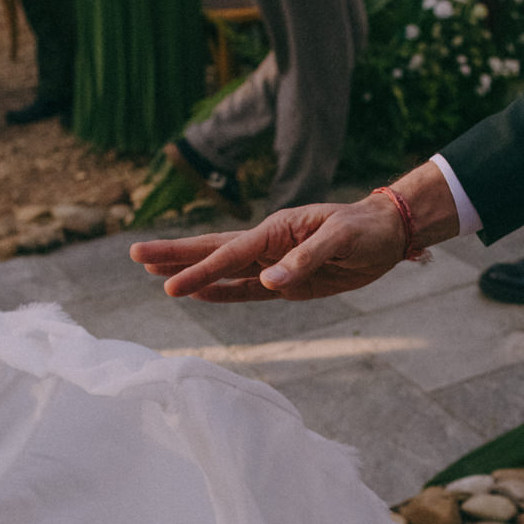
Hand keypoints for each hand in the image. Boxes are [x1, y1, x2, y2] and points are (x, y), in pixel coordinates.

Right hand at [132, 197, 409, 301]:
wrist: (388, 235)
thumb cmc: (366, 230)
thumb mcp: (343, 240)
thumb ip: (307, 259)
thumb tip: (270, 283)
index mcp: (277, 230)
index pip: (231, 252)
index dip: (200, 269)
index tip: (170, 284)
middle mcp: (268, 245)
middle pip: (214, 251)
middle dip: (175, 256)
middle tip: (135, 255)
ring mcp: (274, 264)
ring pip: (224, 270)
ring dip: (191, 271)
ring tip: (153, 273)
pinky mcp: (286, 284)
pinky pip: (246, 290)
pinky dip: (221, 292)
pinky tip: (197, 293)